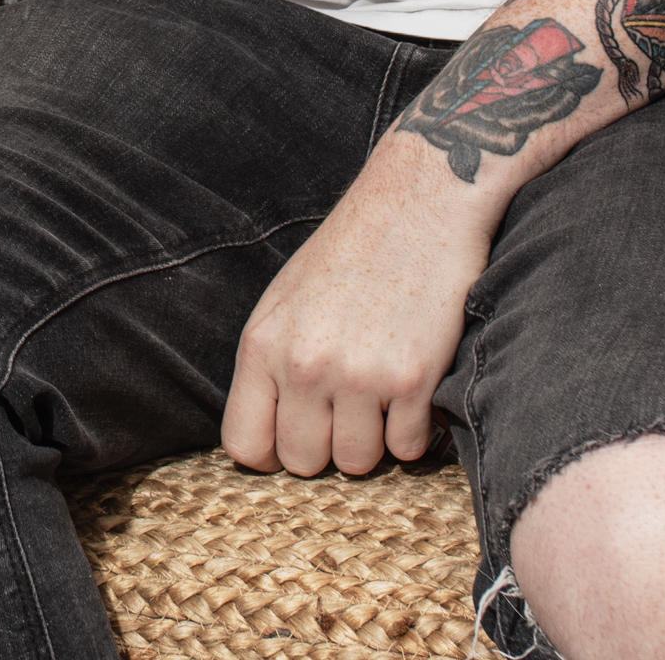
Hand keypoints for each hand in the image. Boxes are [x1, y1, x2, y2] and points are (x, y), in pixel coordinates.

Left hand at [221, 141, 493, 476]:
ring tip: (383, 391)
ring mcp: (357, 374)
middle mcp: (302, 365)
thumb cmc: (352, 251)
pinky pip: (408, 448)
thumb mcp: (287, 299)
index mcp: (261, 344)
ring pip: (358, 463)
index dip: (273, 451)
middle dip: (329, 445)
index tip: (298, 434)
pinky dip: (418, 428)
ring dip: (375, 438)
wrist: (420, 201)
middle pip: (304, 462)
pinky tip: (416, 386)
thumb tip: (269, 435)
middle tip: (351, 406)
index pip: (245, 445)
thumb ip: (271, 364)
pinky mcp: (412, 379)